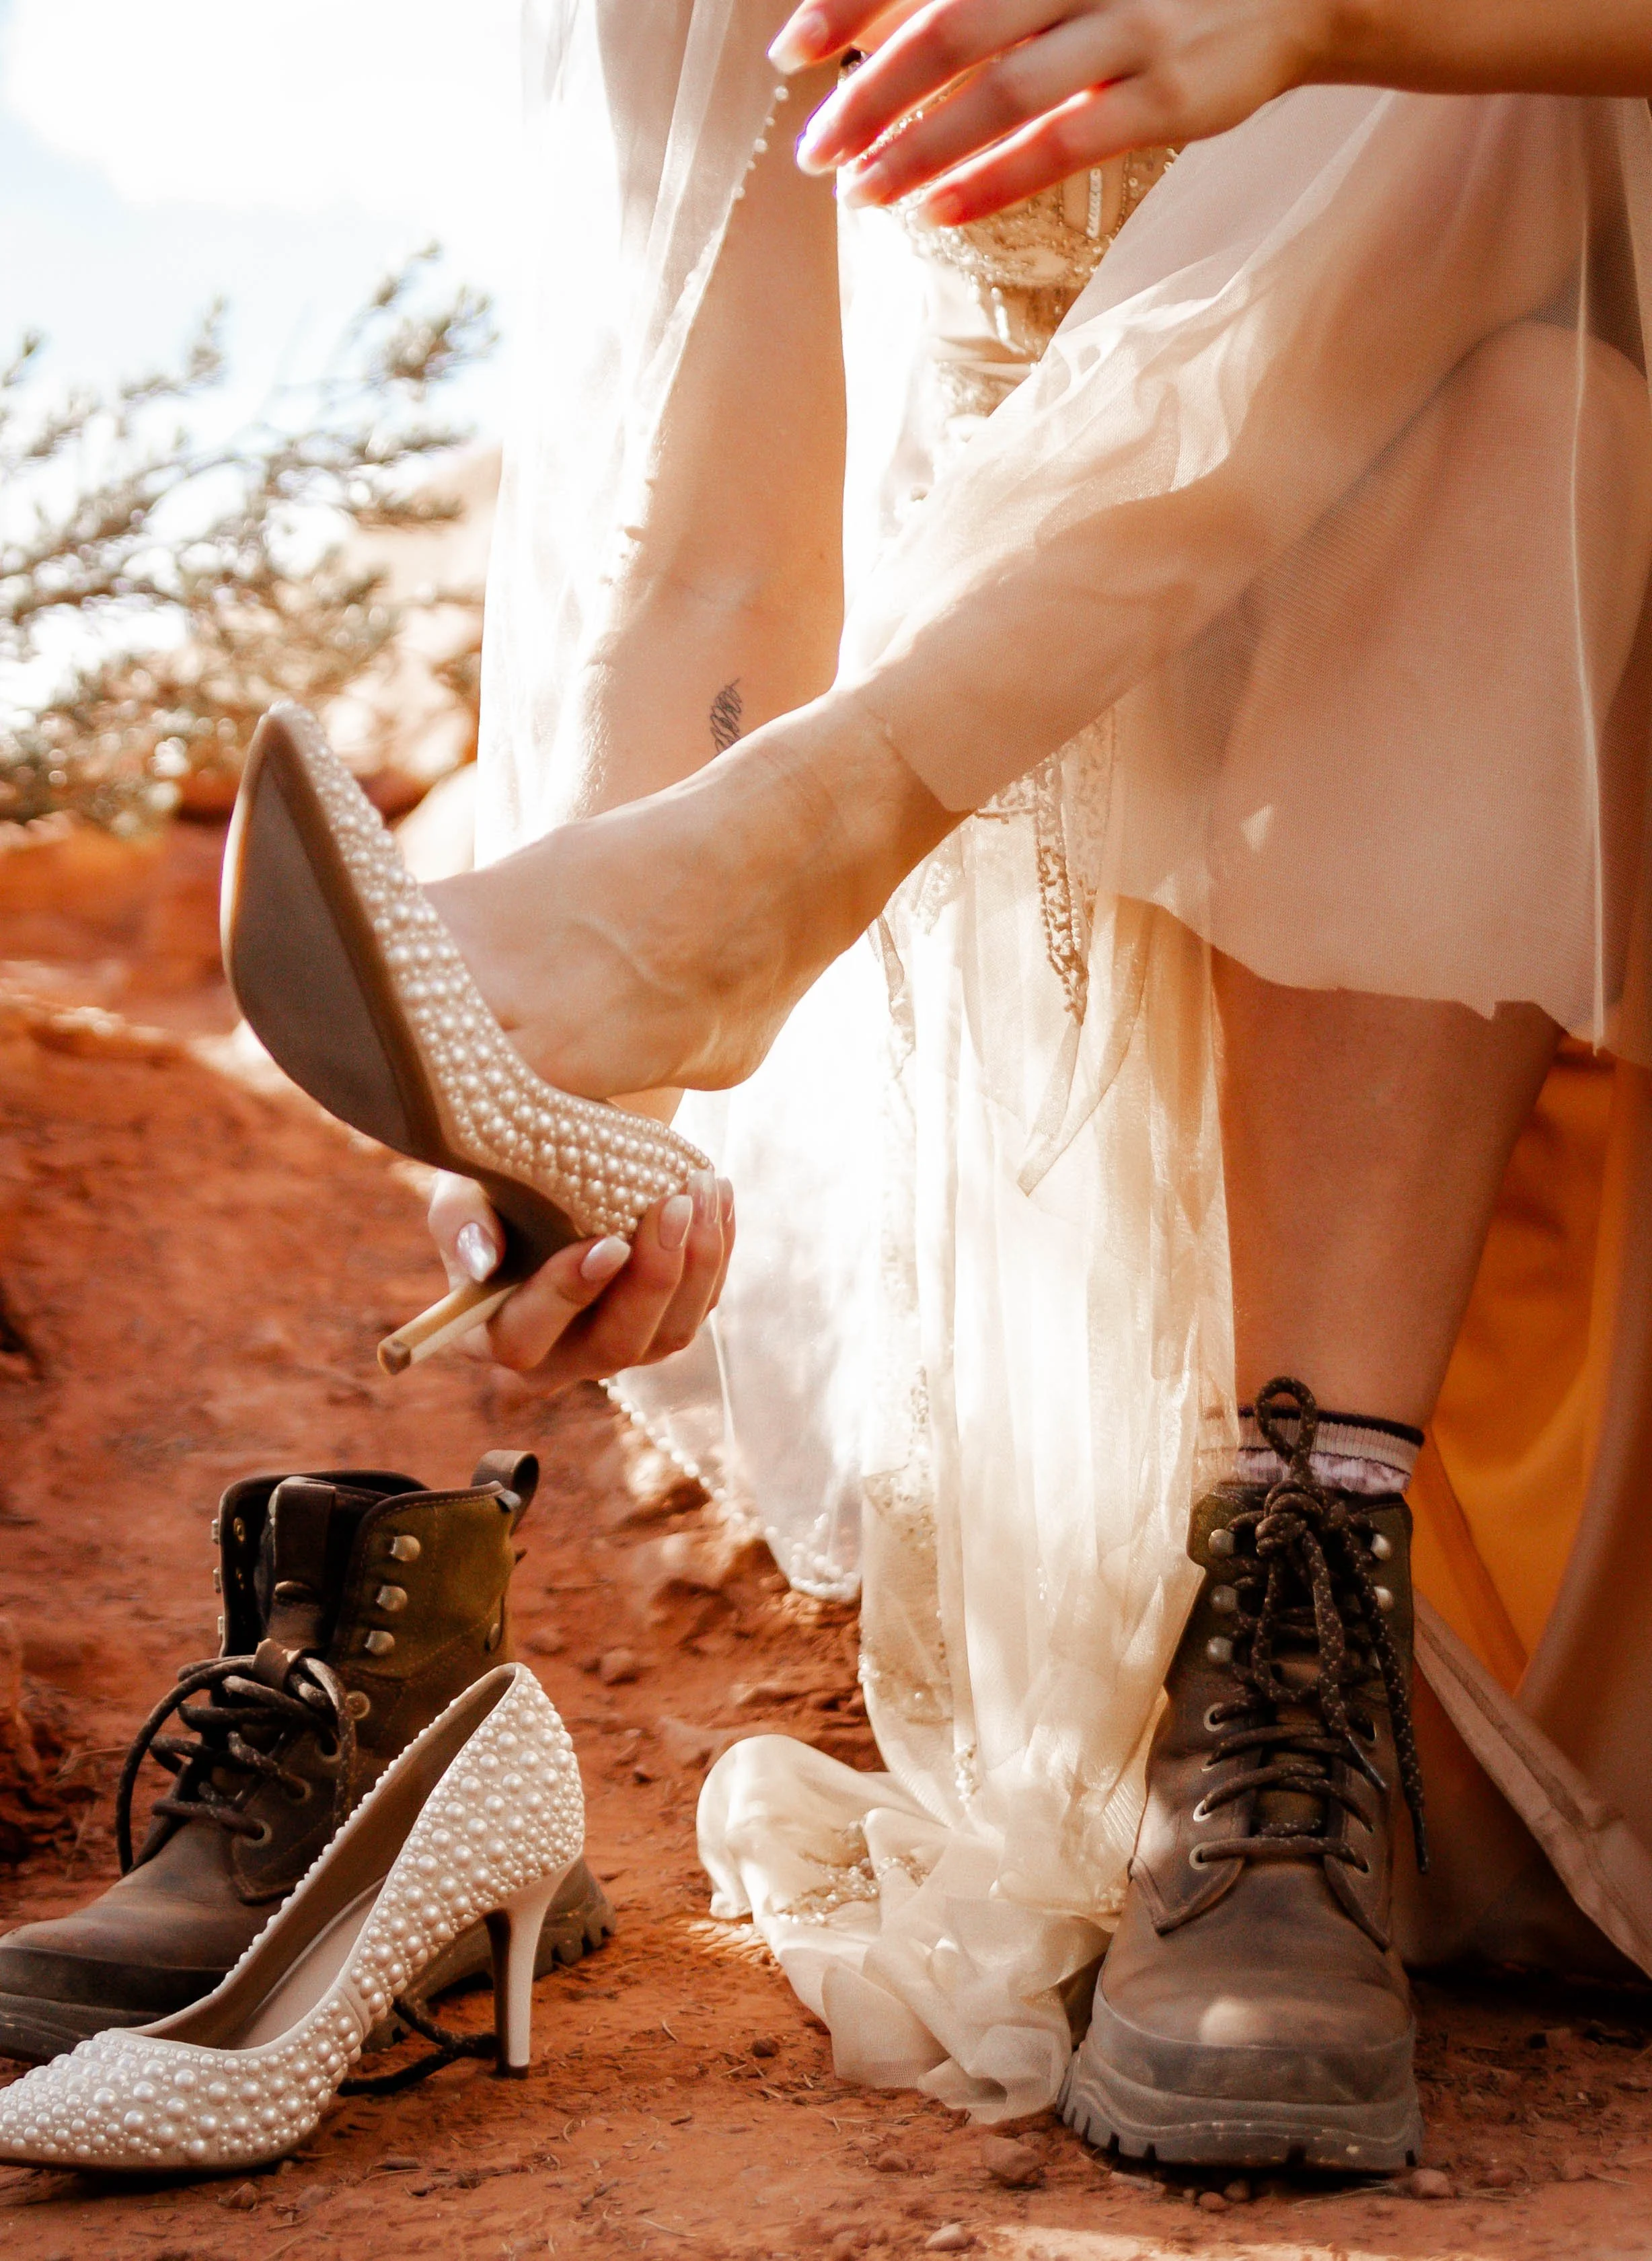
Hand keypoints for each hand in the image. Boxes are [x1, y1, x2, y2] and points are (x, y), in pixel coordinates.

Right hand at [427, 1168, 733, 1392]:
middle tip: (674, 1204)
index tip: (610, 1243)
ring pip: (671, 1335)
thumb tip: (483, 1259)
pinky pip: (701, 1304)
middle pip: (614, 1348)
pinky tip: (718, 1196)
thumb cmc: (493, 1184)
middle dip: (653, 1279)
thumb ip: (459, 1221)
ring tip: (702, 1188)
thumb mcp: (461, 1189)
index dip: (567, 1296)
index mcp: (493, 1333)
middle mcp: (558, 1356)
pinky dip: (717, 1251)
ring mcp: (617, 1345)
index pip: (524, 1339)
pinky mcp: (662, 1326)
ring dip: (697, 1263)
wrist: (551, 1169)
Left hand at [771, 0, 1322, 223]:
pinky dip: (994, 180)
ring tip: (861, 193)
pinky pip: (1064, 144)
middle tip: (815, 150)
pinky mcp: (1167, 95)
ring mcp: (1129, 27)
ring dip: (919, 149)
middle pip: (952, 26)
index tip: (787, 48)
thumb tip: (884, 33)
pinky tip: (937, 210)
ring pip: (1002, 92)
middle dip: (870, 93)